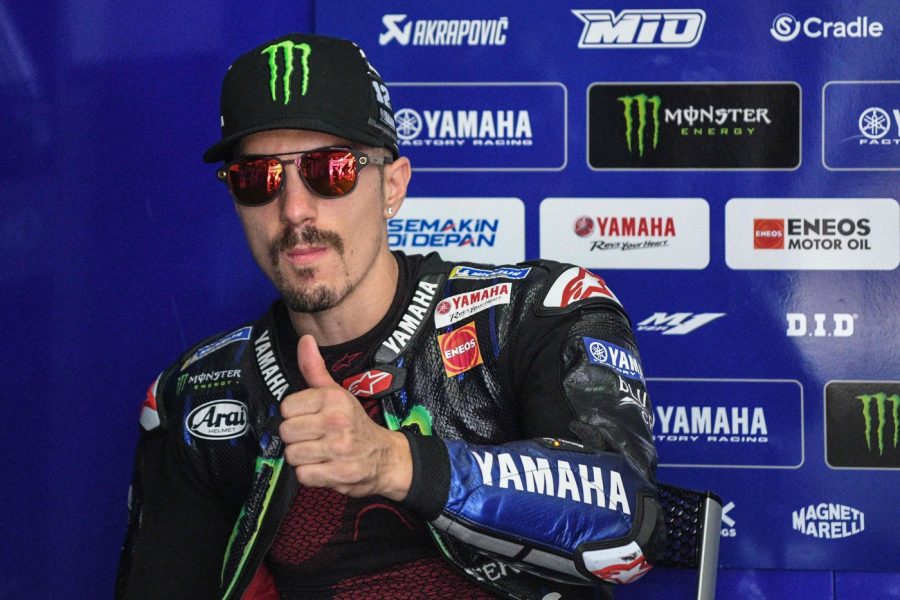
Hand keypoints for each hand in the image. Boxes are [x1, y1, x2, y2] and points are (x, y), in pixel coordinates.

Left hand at [279, 334, 411, 499]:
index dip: (296, 415)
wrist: (386, 458)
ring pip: (292, 454)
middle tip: (315, 438)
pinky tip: (324, 467)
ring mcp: (338, 449)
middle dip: (297, 438)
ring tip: (320, 452)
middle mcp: (336, 421)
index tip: (311, 418)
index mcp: (333, 399)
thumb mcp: (337, 393)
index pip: (286, 407)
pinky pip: (303, 475)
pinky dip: (310, 475)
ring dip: (303, 458)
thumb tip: (305, 338)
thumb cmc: (355, 423)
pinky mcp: (339, 474)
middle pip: (286, 432)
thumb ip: (315, 368)